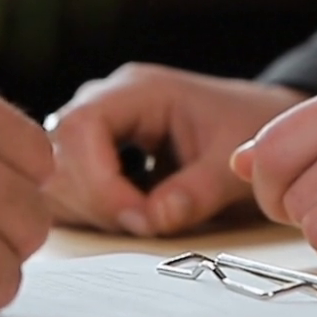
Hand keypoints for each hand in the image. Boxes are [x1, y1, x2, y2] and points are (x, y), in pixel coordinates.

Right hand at [45, 64, 304, 236]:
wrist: (259, 120)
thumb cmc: (249, 128)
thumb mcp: (233, 162)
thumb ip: (196, 192)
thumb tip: (153, 219)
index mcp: (139, 89)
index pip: (83, 127)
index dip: (99, 180)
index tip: (137, 218)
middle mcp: (106, 101)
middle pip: (60, 152)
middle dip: (94, 200)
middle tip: (142, 226)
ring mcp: (97, 127)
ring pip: (57, 173)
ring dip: (90, 209)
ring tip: (140, 221)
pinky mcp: (96, 153)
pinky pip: (70, 186)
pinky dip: (91, 211)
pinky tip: (129, 216)